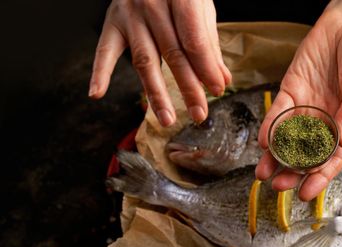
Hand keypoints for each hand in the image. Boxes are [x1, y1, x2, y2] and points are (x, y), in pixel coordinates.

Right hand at [89, 0, 231, 125]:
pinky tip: (97, 93)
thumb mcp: (201, 6)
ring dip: (156, 93)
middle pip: (173, 54)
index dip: (206, 68)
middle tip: (199, 114)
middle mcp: (152, 4)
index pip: (194, 40)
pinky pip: (105, 50)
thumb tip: (222, 78)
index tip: (217, 90)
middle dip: (189, 88)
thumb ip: (209, 43)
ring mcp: (129, 13)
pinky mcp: (112, 22)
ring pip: (144, 60)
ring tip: (166, 118)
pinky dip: (100, 72)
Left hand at [255, 0, 341, 200]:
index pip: (332, 159)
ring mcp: (306, 107)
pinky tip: (263, 141)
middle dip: (291, 172)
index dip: (319, 178)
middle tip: (277, 186)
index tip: (306, 194)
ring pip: (287, 138)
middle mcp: (324, 120)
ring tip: (262, 172)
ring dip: (275, 157)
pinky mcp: (291, 91)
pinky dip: (270, 127)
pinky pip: (278, 112)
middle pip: (305, 154)